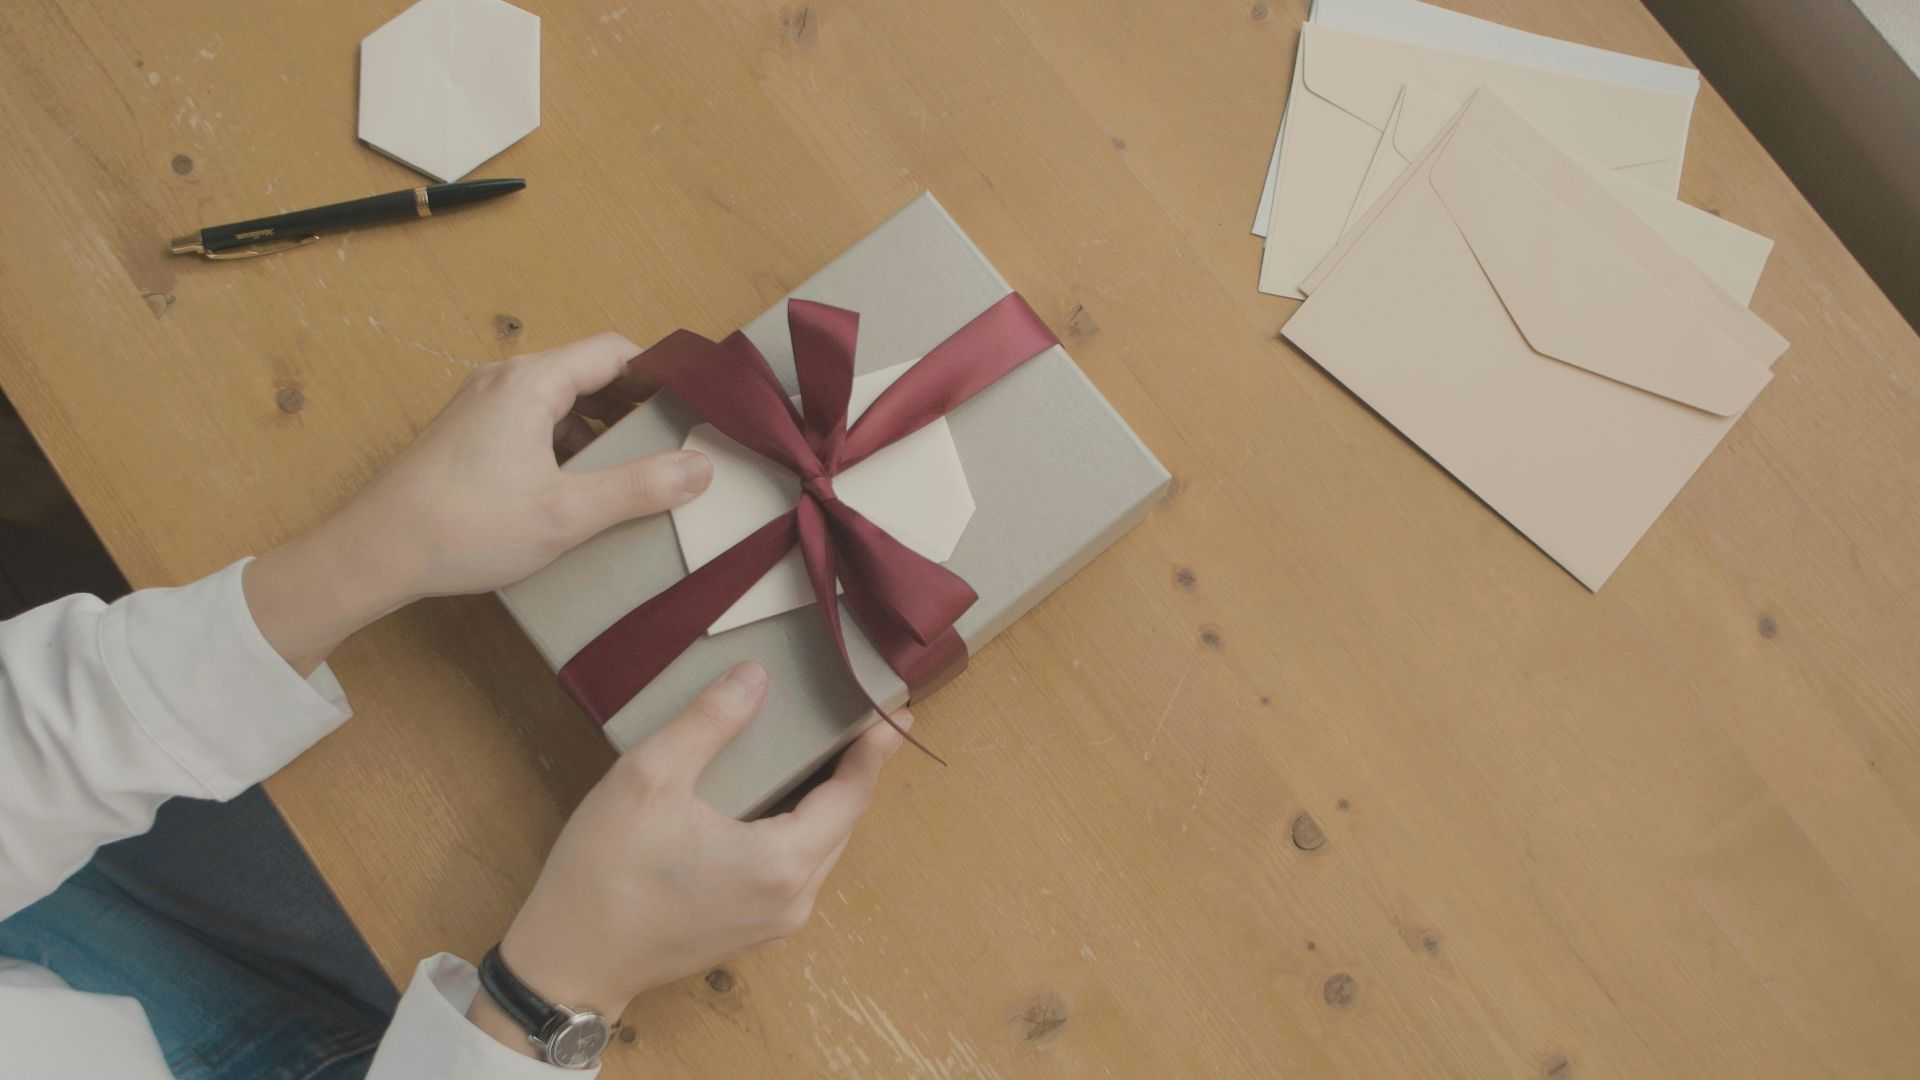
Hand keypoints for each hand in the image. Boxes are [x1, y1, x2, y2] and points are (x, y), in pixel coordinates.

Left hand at [245, 332, 707, 673]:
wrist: (374, 552)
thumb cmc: (463, 527)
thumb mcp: (566, 513)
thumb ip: (639, 488)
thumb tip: (700, 467)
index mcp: (532, 382)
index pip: (615, 351)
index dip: (662, 373)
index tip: (697, 405)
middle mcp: (505, 381)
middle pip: (590, 375)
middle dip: (638, 407)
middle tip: (678, 444)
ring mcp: (482, 407)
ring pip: (562, 403)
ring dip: (602, 431)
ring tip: (638, 472)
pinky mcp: (469, 436)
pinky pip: (535, 425)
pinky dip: (568, 447)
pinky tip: (581, 490)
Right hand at [466, 661, 907, 1051]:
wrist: (569, 964)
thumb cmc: (604, 872)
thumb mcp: (648, 779)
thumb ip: (709, 723)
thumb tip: (756, 676)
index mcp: (780, 862)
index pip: (851, 796)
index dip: (875, 751)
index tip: (899, 714)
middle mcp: (793, 899)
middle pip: (843, 823)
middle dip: (855, 771)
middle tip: (862, 721)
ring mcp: (775, 923)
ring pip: (822, 848)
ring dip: (829, 801)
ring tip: (828, 751)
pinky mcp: (753, 932)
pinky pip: (797, 870)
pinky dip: (802, 829)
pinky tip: (783, 799)